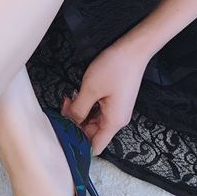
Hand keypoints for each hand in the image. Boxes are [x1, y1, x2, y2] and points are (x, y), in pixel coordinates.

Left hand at [60, 39, 150, 155]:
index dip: (79, 145)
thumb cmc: (115, 68)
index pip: (96, 146)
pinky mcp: (113, 101)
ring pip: (92, 121)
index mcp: (113, 122)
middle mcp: (116, 120)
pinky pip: (96, 110)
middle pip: (91, 133)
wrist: (133, 50)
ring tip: (68, 99)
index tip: (63, 136)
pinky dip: (85, 106)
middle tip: (63, 109)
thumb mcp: (90, 89)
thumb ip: (78, 110)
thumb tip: (69, 123)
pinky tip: (76, 96)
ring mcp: (115, 110)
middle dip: (74, 124)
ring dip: (78, 113)